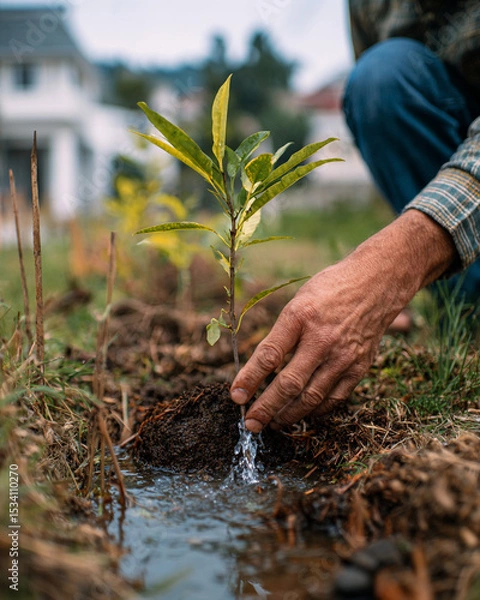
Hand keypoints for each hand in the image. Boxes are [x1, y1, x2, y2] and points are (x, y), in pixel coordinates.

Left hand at [231, 210, 456, 431]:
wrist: (375, 284)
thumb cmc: (330, 291)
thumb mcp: (298, 302)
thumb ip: (282, 334)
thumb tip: (259, 369)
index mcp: (300, 317)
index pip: (269, 355)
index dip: (249, 379)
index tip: (236, 396)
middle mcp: (322, 339)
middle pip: (289, 383)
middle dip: (266, 408)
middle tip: (251, 423)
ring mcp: (343, 356)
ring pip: (311, 397)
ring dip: (288, 415)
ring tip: (273, 422)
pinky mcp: (359, 367)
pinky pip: (333, 398)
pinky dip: (315, 410)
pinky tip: (302, 412)